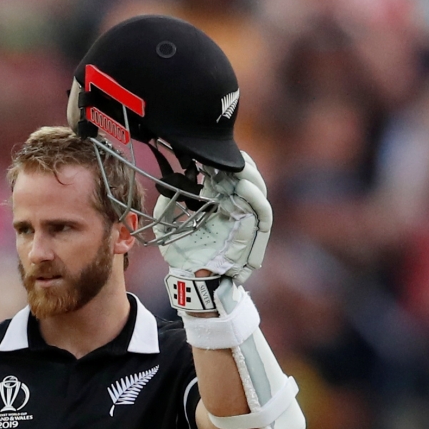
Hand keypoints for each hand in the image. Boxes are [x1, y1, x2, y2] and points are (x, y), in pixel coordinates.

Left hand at [155, 151, 271, 284]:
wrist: (189, 279)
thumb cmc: (180, 252)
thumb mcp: (167, 222)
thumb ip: (166, 202)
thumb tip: (167, 183)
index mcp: (218, 200)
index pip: (230, 173)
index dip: (226, 160)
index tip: (213, 150)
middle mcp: (235, 207)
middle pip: (248, 176)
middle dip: (241, 163)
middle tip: (230, 153)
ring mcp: (245, 218)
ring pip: (258, 190)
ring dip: (251, 176)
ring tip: (238, 167)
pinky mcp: (252, 233)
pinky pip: (262, 213)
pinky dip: (256, 199)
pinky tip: (242, 187)